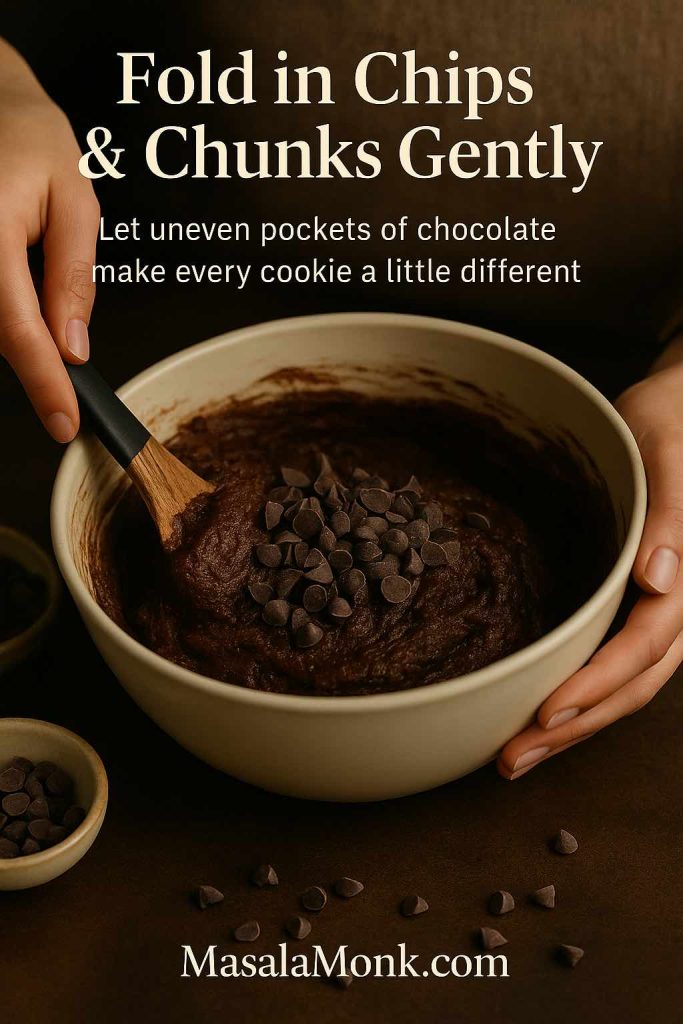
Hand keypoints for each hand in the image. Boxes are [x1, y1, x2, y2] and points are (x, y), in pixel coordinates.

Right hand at [0, 39, 98, 440]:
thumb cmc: (27, 135)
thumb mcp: (74, 198)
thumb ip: (73, 276)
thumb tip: (73, 345)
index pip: (18, 328)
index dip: (44, 382)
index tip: (64, 421)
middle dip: (34, 359)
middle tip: (63, 381)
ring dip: (17, 334)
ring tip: (40, 305)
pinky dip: (2, 315)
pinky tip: (20, 297)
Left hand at [498, 346, 682, 778]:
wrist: (670, 410)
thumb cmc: (667, 422)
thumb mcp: (669, 454)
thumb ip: (672, 515)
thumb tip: (660, 580)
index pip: (647, 644)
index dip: (600, 683)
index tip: (549, 712)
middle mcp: (677, 602)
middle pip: (635, 683)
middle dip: (576, 726)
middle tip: (514, 758)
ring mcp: (658, 608)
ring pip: (626, 685)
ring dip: (574, 725)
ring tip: (516, 756)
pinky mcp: (632, 603)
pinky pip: (614, 661)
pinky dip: (579, 694)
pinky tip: (539, 714)